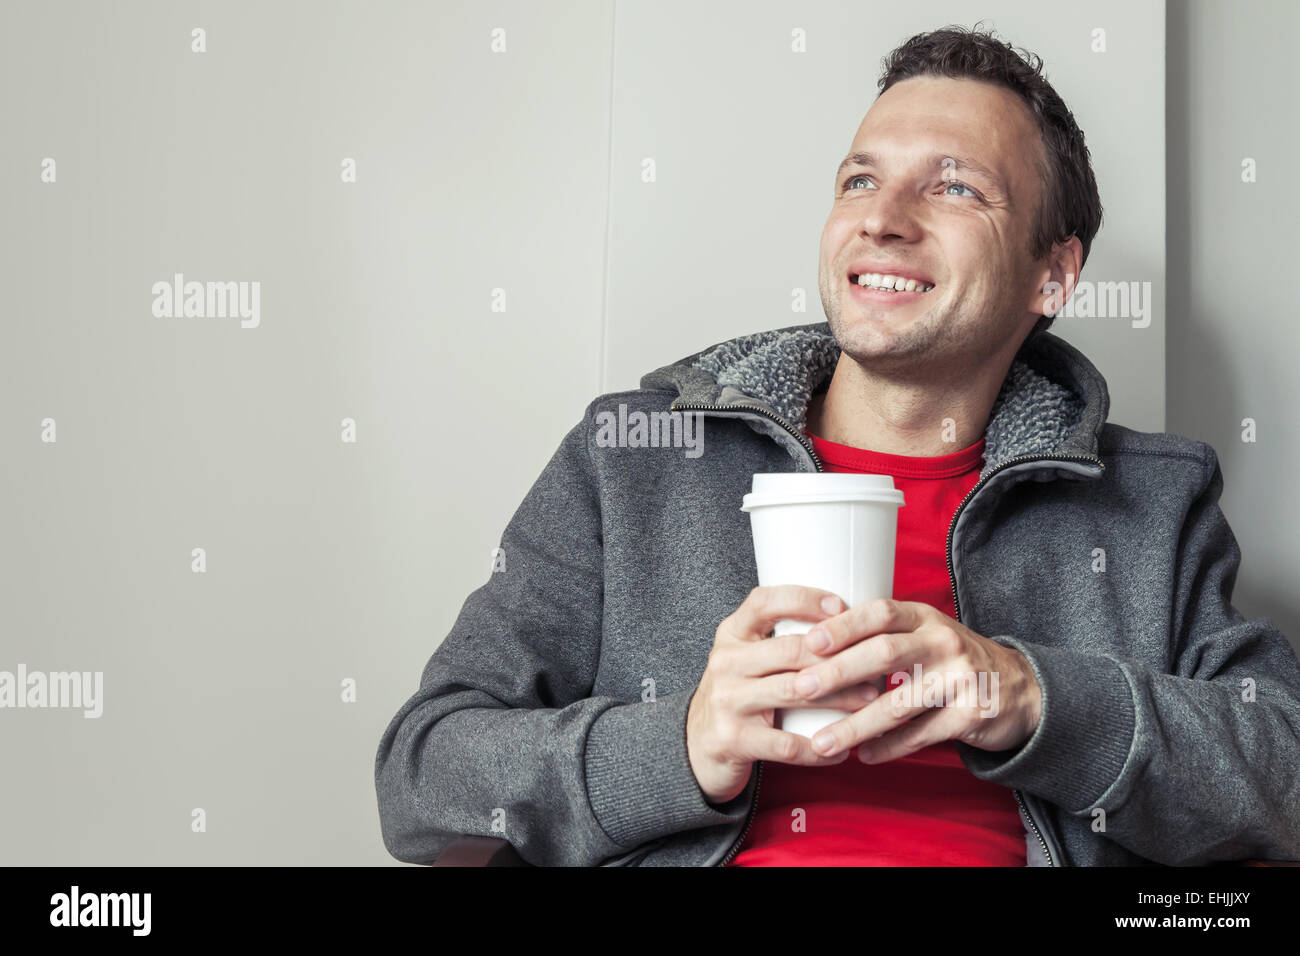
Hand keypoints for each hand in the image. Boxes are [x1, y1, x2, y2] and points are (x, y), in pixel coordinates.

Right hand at [686, 586, 884, 804]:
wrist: (696, 743)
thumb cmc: (738, 692)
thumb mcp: (745, 656)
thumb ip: (780, 638)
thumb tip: (850, 621)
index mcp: (731, 633)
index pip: (765, 601)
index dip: (805, 599)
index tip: (842, 606)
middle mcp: (726, 662)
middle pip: (792, 649)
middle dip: (840, 656)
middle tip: (877, 663)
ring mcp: (727, 700)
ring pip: (796, 693)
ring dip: (842, 698)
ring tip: (871, 700)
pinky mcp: (733, 739)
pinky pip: (787, 744)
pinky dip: (820, 748)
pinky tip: (841, 749)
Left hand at [790, 598, 1041, 761]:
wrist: (1020, 689)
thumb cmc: (951, 660)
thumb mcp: (924, 635)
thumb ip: (881, 637)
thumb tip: (812, 647)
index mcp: (924, 617)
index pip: (880, 612)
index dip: (844, 625)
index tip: (809, 642)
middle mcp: (943, 642)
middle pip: (884, 653)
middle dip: (838, 672)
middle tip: (801, 689)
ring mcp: (960, 678)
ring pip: (898, 703)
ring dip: (856, 725)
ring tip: (823, 742)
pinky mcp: (971, 714)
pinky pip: (921, 734)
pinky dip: (889, 747)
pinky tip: (863, 755)